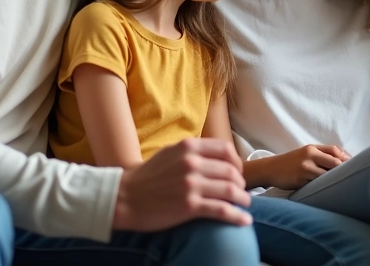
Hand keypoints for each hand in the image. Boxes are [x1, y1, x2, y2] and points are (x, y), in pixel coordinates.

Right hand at [113, 137, 251, 231]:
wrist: (124, 198)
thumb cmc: (146, 178)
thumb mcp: (169, 154)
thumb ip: (192, 152)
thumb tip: (216, 158)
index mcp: (188, 147)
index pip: (225, 149)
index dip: (237, 161)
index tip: (238, 172)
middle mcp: (192, 163)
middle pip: (231, 171)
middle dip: (240, 183)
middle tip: (241, 191)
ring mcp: (191, 184)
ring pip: (231, 190)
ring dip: (243, 199)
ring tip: (245, 204)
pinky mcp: (190, 206)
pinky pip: (222, 210)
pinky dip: (237, 216)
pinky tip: (244, 220)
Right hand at [261, 144, 350, 189]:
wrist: (270, 169)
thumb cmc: (291, 162)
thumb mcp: (305, 153)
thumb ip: (321, 154)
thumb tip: (344, 159)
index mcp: (311, 148)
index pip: (334, 151)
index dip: (346, 158)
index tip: (354, 166)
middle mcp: (309, 156)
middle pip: (334, 162)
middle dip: (344, 170)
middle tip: (352, 178)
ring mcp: (305, 168)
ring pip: (327, 175)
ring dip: (334, 181)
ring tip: (342, 186)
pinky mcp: (300, 180)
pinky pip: (316, 185)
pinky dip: (323, 188)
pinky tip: (328, 191)